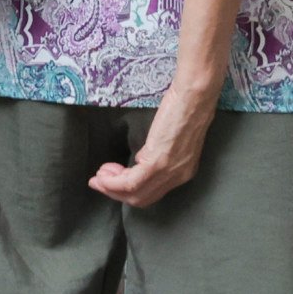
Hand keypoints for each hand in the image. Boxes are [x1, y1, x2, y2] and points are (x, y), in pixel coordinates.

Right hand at [91, 75, 220, 207]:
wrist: (194, 94)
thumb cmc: (185, 106)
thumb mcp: (172, 137)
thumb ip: (159, 152)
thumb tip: (141, 159)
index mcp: (184, 171)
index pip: (153, 192)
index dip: (129, 191)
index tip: (112, 179)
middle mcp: (178, 176)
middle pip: (142, 199)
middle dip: (116, 193)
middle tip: (99, 181)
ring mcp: (169, 171)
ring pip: (135, 194)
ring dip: (111, 188)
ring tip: (98, 177)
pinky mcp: (158, 162)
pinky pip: (131, 182)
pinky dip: (113, 182)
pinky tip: (103, 174)